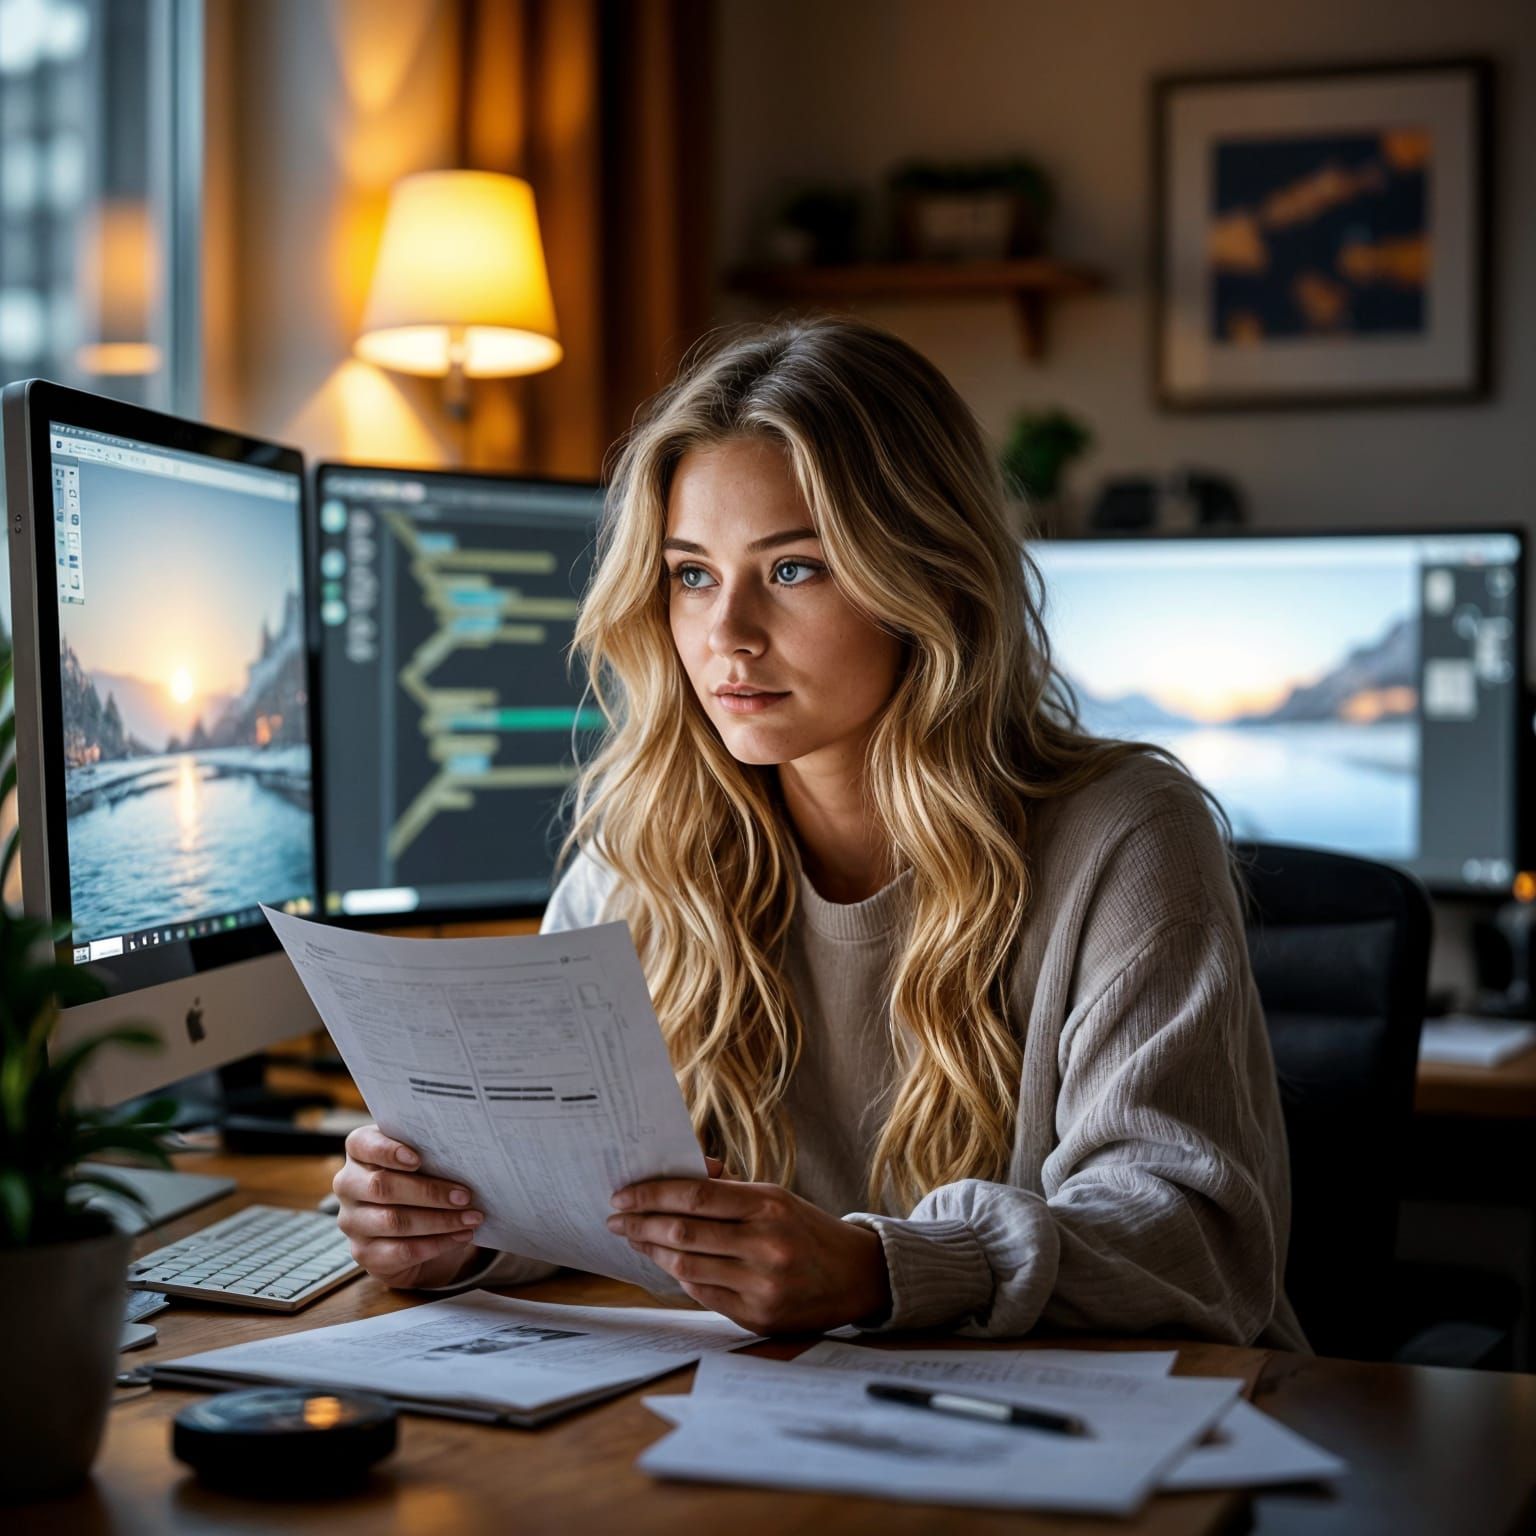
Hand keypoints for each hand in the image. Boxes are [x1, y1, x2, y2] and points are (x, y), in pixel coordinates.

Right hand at [333, 1125, 486, 1289]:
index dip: (387, 1151)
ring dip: (440, 1221)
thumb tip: (466, 1155)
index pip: (362, 1144)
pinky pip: (401, 1251)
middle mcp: (348, 1185)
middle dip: (429, 1192)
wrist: (415, 1227)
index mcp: (359, 1152)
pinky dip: (437, 1244)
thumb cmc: (421, 1180)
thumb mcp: (424, 1160)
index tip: (418, 1159)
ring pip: (394, 1221)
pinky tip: (461, 1236)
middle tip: (465, 1196)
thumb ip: (432, 1151)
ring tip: (471, 1218)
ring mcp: (352, 1221)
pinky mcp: (364, 1253)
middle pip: (382, 1187)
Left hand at [606, 1172, 891, 1333]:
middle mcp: (766, 1244)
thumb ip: (729, 1189)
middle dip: (640, 1224)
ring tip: (635, 1239)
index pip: (696, 1196)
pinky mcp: (759, 1316)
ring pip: (687, 1266)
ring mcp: (762, 1284)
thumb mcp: (776, 1198)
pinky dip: (680, 1276)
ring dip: (653, 1252)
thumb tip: (682, 1173)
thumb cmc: (808, 1230)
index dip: (652, 1195)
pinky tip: (668, 1263)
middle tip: (615, 1219)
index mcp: (769, 1205)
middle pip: (684, 1232)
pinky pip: (704, 1294)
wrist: (858, 1276)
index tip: (622, 1196)